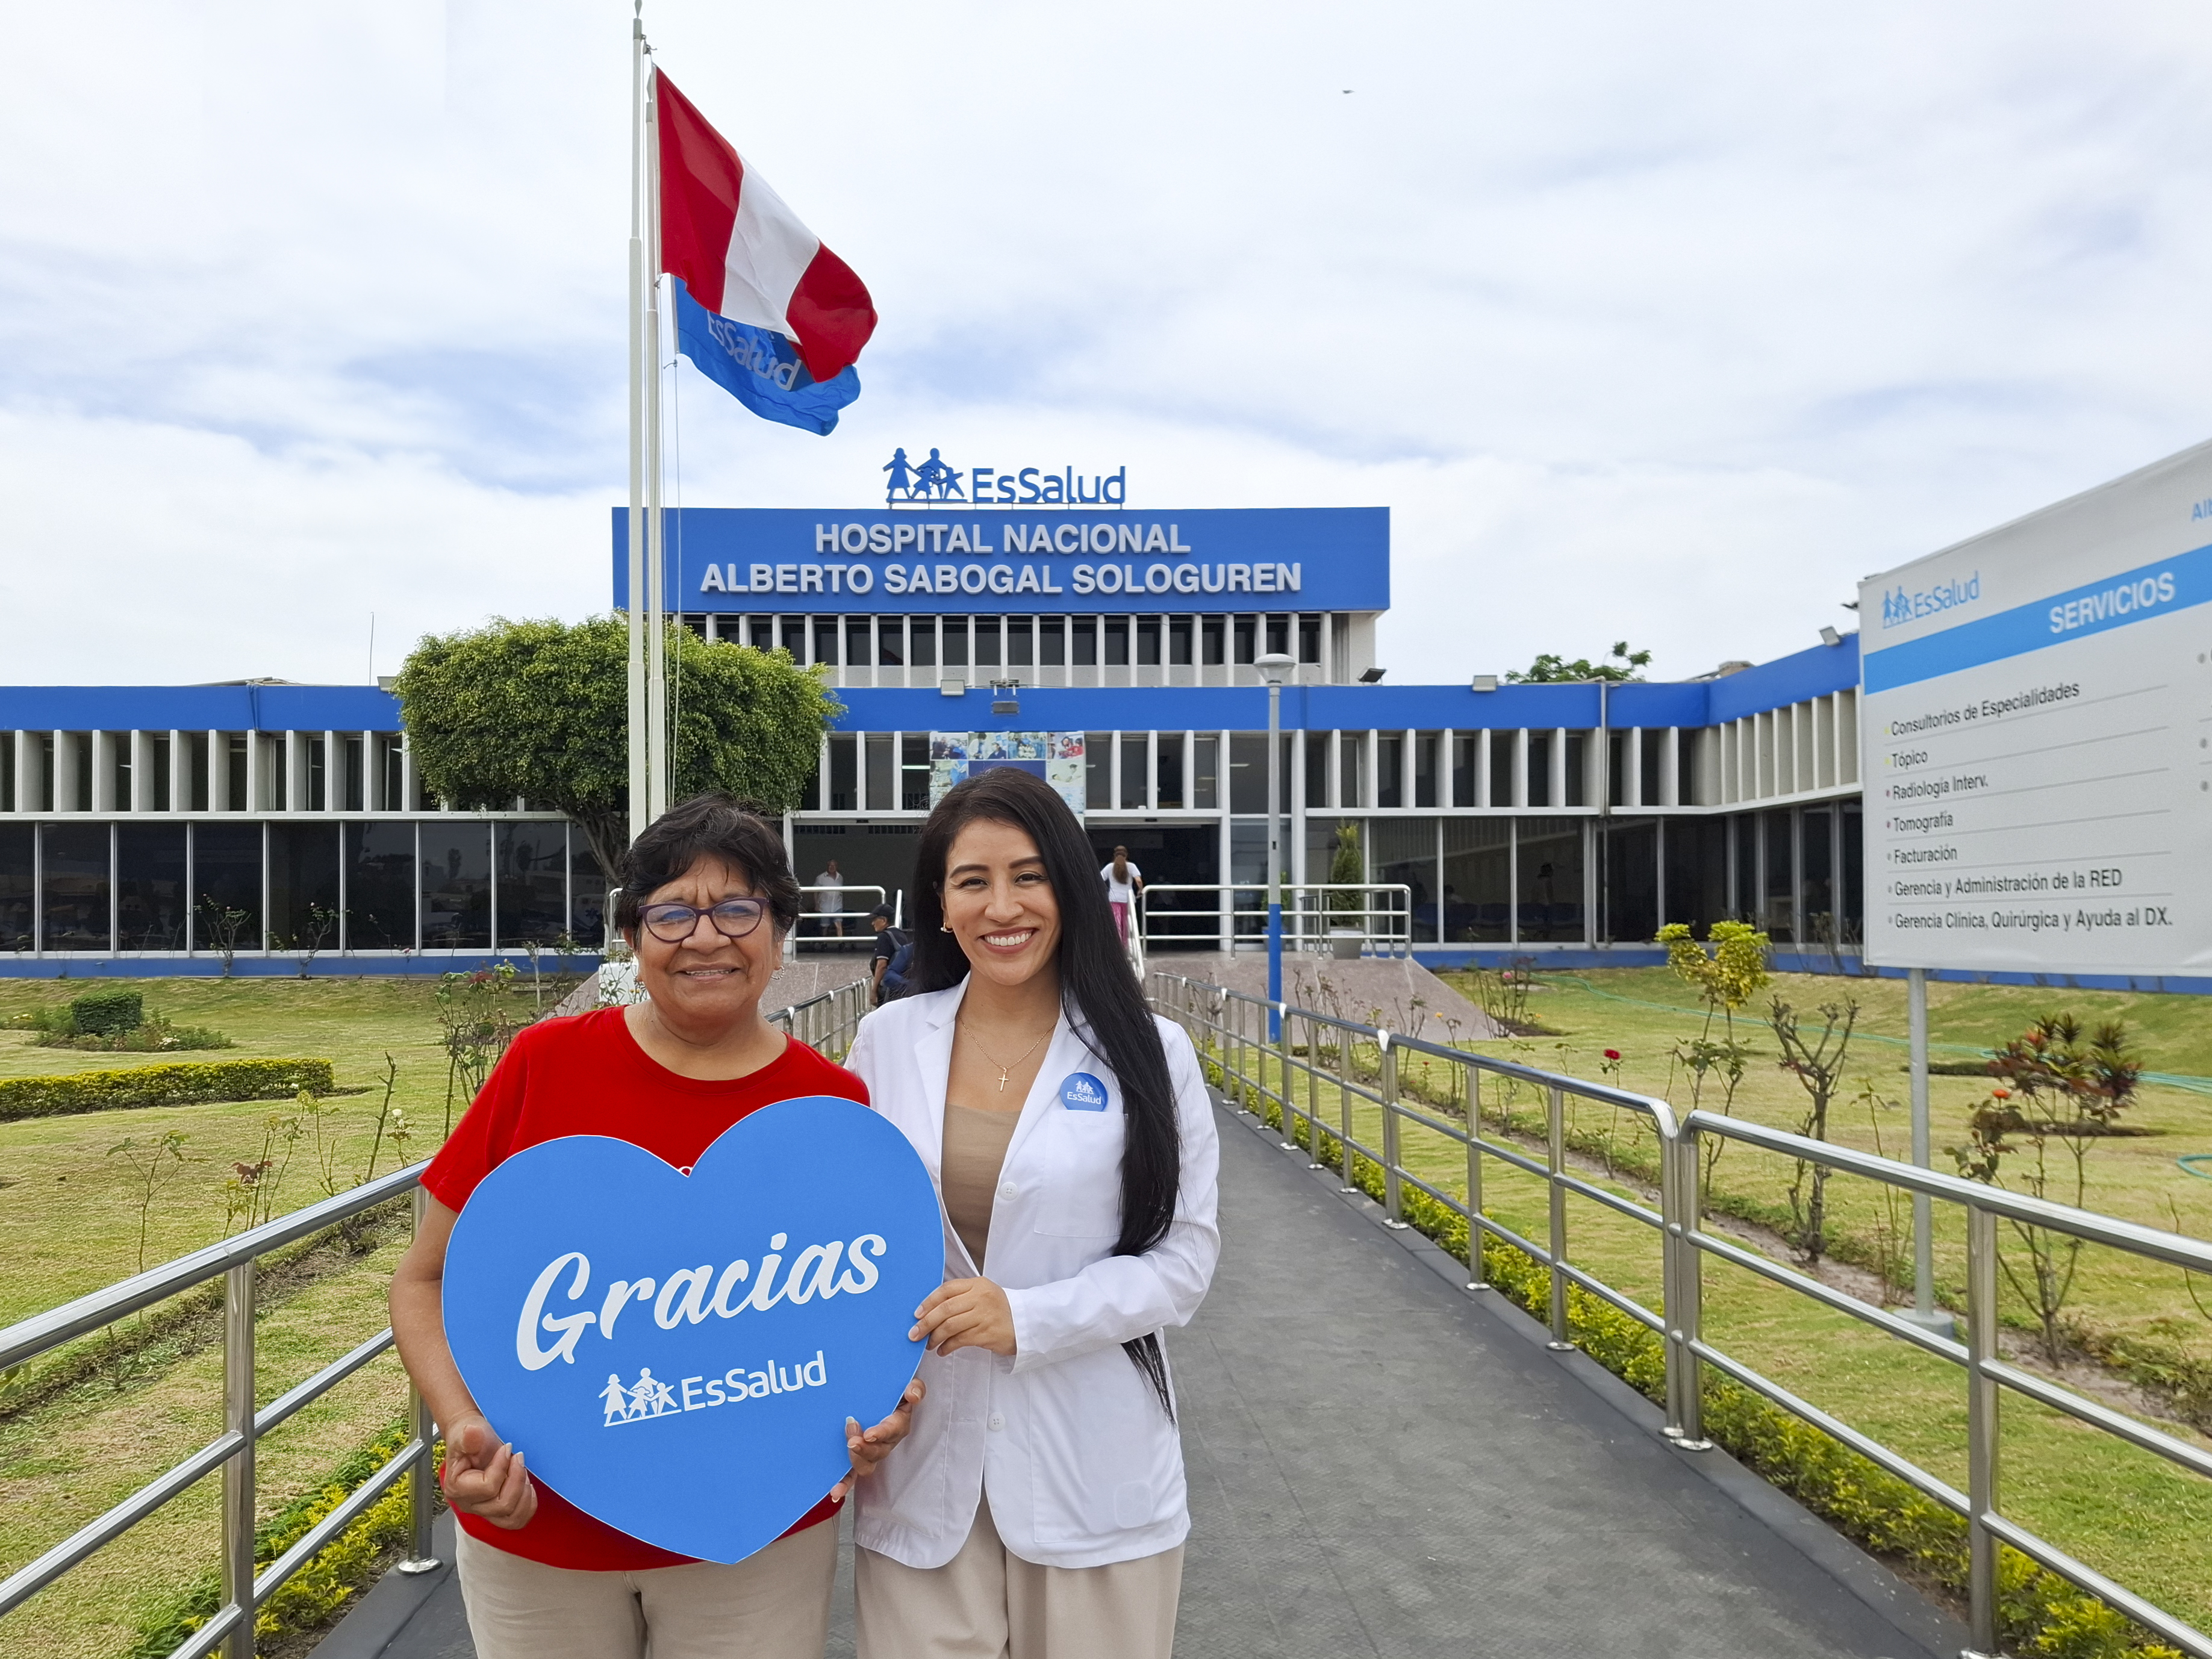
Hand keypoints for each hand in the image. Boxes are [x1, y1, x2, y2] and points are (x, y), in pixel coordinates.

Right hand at [440, 1412, 536, 1529]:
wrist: (474, 1439)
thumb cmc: (471, 1437)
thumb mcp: (468, 1431)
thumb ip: (470, 1436)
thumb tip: (471, 1432)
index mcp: (457, 1488)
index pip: (488, 1487)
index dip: (502, 1467)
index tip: (506, 1449)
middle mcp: (469, 1504)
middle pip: (502, 1505)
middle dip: (517, 1479)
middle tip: (517, 1459)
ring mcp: (483, 1510)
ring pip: (511, 1518)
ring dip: (523, 1494)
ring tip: (521, 1473)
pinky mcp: (496, 1511)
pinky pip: (516, 1520)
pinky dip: (527, 1505)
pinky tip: (526, 1487)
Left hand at [830, 1378, 925, 1500]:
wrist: (873, 1394)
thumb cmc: (891, 1391)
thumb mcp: (906, 1385)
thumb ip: (914, 1387)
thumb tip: (913, 1394)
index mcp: (898, 1423)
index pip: (893, 1430)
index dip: (882, 1434)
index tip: (869, 1434)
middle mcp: (886, 1441)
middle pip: (879, 1452)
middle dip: (865, 1449)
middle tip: (851, 1440)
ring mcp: (871, 1451)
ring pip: (866, 1465)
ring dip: (855, 1461)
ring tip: (844, 1452)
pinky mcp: (857, 1457)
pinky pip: (852, 1474)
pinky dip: (845, 1484)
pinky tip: (835, 1492)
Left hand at [911, 1277, 1015, 1357]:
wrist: (1025, 1323)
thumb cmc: (999, 1310)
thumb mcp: (983, 1295)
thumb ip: (961, 1298)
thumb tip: (931, 1311)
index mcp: (977, 1284)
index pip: (947, 1290)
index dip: (929, 1302)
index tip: (916, 1314)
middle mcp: (980, 1297)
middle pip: (945, 1309)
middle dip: (926, 1322)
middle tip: (914, 1333)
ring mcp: (985, 1315)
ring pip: (951, 1326)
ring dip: (935, 1337)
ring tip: (928, 1344)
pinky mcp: (987, 1333)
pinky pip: (960, 1340)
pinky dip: (947, 1346)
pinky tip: (942, 1350)